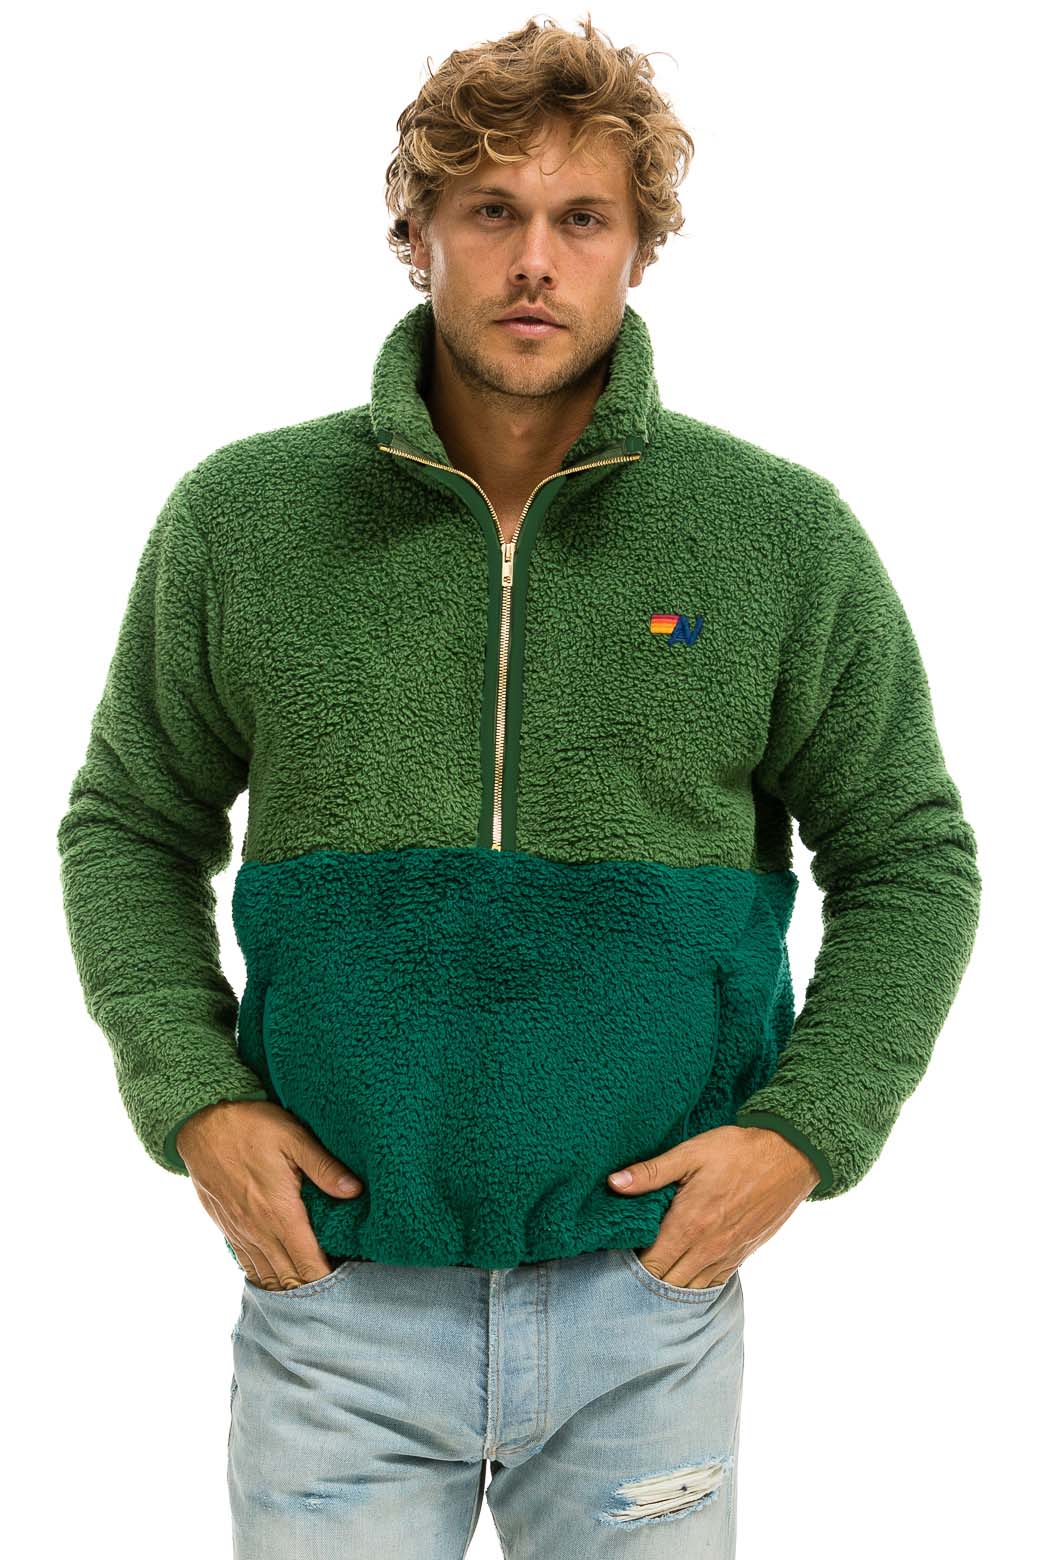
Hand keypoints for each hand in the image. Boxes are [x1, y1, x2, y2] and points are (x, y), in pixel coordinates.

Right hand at [176, 1100, 364, 1289]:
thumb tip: (355, 1191)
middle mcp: (259, 1230)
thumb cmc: (251, 1126)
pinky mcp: (226, 1226)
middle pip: (289, 1277)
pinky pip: (246, 1263)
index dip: (326, 1280)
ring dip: (287, 1288)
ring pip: (266, 1276)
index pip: (308, 1264)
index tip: (345, 1288)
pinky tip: (274, 1281)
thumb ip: (325, 1167)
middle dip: (310, 1290)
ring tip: (308, 1297)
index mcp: (280, 1212)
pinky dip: (263, 1277)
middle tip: (333, 1297)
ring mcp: (240, 1231)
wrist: (200, 1122)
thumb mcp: (294, 1137)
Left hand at [606, 1124, 820, 1287]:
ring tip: (657, 1269)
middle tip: (634, 1263)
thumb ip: (650, 1173)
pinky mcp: (742, 1255)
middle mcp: (706, 1248)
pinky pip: (713, 1283)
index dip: (631, 1264)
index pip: (650, 1264)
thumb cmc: (737, 1151)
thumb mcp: (690, 1153)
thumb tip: (613, 1183)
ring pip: (690, 1288)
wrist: (789, 1157)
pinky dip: (696, 1283)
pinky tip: (685, 1272)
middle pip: (667, 1283)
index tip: (622, 1252)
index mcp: (688, 1224)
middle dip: (648, 1278)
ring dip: (671, 1284)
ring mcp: (726, 1255)